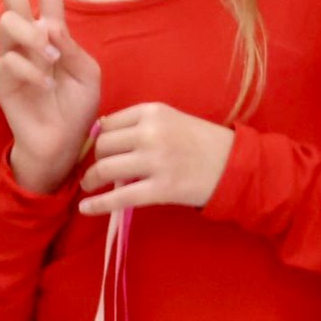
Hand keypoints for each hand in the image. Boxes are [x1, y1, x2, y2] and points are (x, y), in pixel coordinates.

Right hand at [0, 0, 100, 193]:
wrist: (62, 144)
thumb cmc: (77, 109)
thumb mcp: (87, 73)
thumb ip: (71, 46)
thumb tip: (46, 25)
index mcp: (53, 36)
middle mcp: (29, 41)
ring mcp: (11, 58)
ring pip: (10, 22)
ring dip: (31, 34)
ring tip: (49, 57)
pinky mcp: (1, 78)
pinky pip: (11, 60)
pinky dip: (31, 70)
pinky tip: (43, 85)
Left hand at [78, 102, 234, 215]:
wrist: (234, 165)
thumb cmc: (199, 141)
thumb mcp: (169, 119)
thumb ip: (137, 123)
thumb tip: (99, 133)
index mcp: (151, 111)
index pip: (107, 123)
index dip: (98, 138)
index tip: (98, 150)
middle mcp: (150, 132)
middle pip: (103, 145)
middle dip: (95, 159)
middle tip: (96, 169)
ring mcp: (155, 161)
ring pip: (106, 169)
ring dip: (91, 179)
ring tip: (89, 185)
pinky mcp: (161, 189)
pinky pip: (120, 198)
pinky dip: (98, 204)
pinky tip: (86, 208)